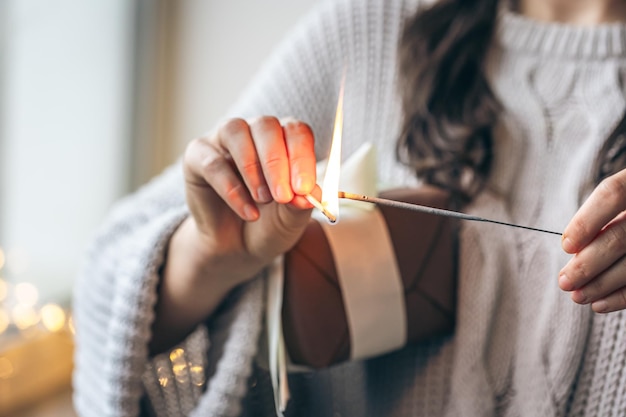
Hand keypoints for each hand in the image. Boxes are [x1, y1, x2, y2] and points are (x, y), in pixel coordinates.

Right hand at [183, 116, 318, 281]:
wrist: (237, 247)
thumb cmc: (269, 224)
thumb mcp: (292, 218)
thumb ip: (301, 203)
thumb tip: (309, 195)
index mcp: (284, 138)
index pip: (296, 131)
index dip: (302, 156)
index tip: (304, 188)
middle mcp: (254, 132)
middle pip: (265, 126)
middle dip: (276, 161)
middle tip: (283, 196)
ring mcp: (223, 140)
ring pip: (235, 132)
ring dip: (252, 167)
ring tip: (264, 200)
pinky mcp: (197, 157)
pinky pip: (212, 163)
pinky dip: (231, 189)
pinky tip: (248, 212)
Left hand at [560, 169, 625, 312]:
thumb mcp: (620, 203)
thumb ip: (601, 218)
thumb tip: (574, 250)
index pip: (612, 194)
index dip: (587, 220)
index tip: (566, 245)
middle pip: (620, 237)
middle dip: (588, 264)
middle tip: (564, 281)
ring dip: (602, 285)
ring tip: (577, 296)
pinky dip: (621, 297)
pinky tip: (599, 304)